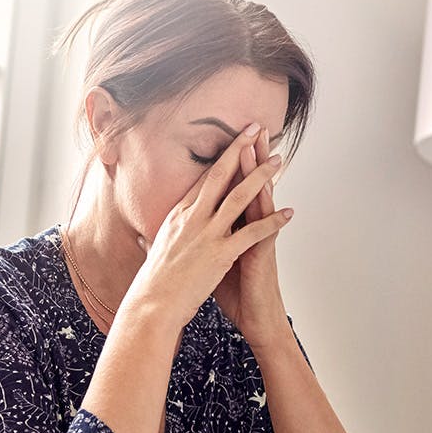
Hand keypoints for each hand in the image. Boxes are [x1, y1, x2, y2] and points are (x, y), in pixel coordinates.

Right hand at [120, 124, 291, 332]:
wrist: (151, 305)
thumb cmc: (153, 284)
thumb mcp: (153, 254)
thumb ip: (152, 242)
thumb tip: (142, 238)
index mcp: (178, 216)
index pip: (202, 180)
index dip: (220, 158)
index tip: (233, 141)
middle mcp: (191, 218)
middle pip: (219, 175)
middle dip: (239, 149)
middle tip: (255, 127)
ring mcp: (206, 234)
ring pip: (239, 197)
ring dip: (261, 176)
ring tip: (278, 159)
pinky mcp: (220, 254)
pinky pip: (252, 233)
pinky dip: (272, 221)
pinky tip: (289, 212)